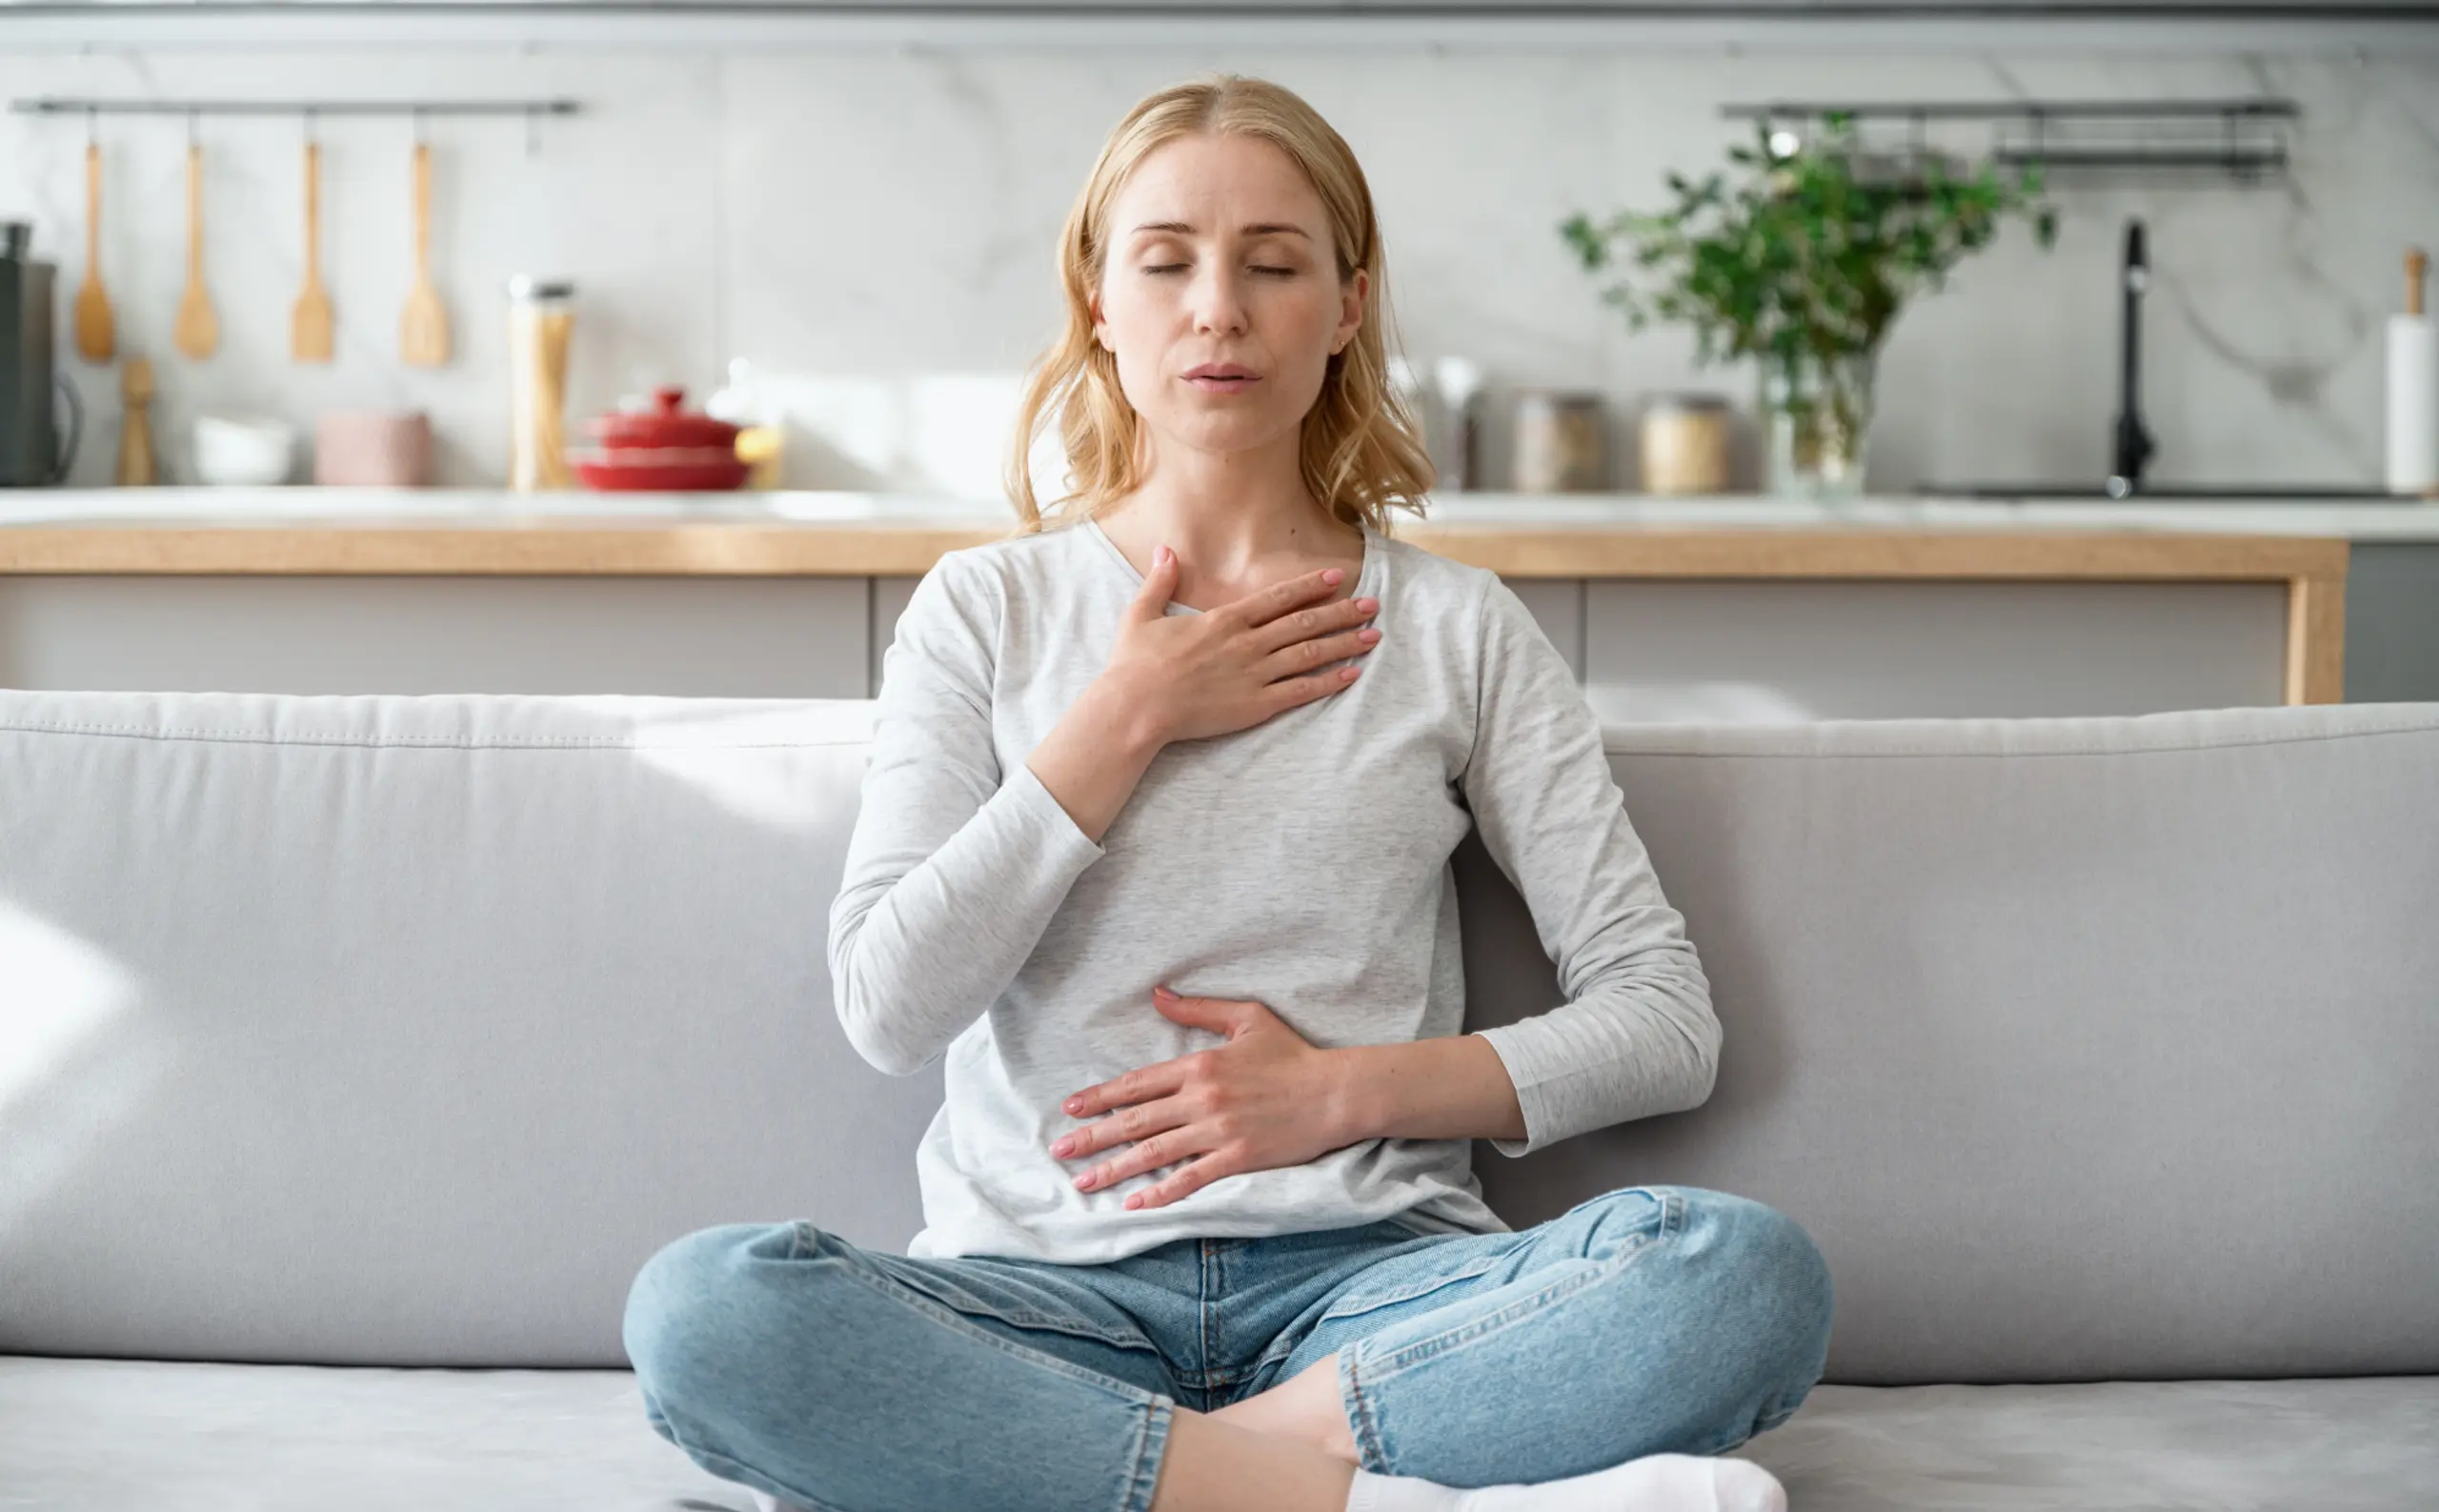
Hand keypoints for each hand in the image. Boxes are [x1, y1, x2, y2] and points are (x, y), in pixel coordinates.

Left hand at [1050, 986, 1358, 1210]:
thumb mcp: (1245, 1019)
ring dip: (1115, 1168)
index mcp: (1199, 1065)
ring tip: (1083, 1181)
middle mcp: (1201, 1099)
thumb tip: (1157, 994)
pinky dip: (1160, 1193)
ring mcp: (1217, 1131)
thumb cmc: (1292, 1053)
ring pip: (1154, 1152)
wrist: (1335, 1092)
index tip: (1071, 1108)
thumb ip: (1198, 1009)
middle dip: (1093, 1136)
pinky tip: (1135, 1204)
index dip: (1100, 1097)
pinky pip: (1190, 1179)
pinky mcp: (1237, 1158)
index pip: (1137, 1083)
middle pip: (1135, 1120)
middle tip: (1060, 1150)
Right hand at [1100, 540, 1380, 748]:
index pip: (1278, 597)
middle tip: (1372, 605)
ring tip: (1373, 635)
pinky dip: (1329, 681)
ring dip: (1344, 642)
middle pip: (1305, 622)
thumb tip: (1165, 549)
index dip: (1311, 586)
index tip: (1338, 577)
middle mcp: (1247, 643)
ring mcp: (1254, 675)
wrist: (1135, 708)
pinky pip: (1301, 691)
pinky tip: (1352, 674)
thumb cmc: (1134, 665)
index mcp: (1225, 620)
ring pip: (1310, 653)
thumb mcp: (1142, 614)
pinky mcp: (1255, 705)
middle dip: (1342, 611)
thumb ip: (1160, 581)